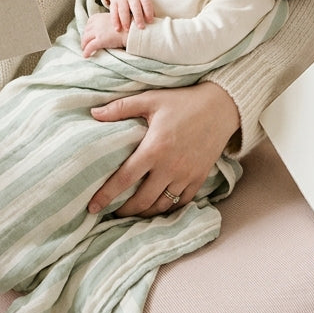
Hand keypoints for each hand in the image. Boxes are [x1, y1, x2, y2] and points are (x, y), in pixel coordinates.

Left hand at [81, 13, 127, 56]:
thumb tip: (103, 30)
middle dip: (85, 39)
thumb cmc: (126, 25)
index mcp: (98, 16)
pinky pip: (90, 47)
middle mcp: (96, 23)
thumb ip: (105, 22)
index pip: (88, 24)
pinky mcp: (100, 40)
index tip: (89, 36)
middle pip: (86, 32)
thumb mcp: (113, 19)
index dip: (87, 31)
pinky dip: (86, 52)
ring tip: (85, 50)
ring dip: (84, 45)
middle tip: (85, 44)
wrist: (131, 30)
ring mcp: (98, 32)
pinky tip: (86, 56)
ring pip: (85, 39)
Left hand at [86, 81, 238, 216]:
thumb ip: (121, 108)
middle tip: (111, 212)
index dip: (106, 196)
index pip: (124, 179)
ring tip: (132, 211)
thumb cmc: (183, 102)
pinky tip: (157, 206)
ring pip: (162, 205)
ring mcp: (186, 175)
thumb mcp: (150, 99)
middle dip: (124, 210)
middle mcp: (170, 167)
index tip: (92, 207)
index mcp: (154, 149)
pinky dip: (167, 208)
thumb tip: (94, 114)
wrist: (221, 107)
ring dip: (145, 212)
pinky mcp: (199, 178)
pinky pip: (181, 202)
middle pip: (142, 200)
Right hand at [106, 0, 153, 30]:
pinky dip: (115, 21)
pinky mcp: (113, 2)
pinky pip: (113, 12)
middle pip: (135, 6)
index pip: (146, 2)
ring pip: (123, 9)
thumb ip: (148, 9)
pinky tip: (117, 29)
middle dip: (138, 17)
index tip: (150, 21)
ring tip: (127, 29)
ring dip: (125, 20)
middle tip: (141, 27)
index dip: (148, 11)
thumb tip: (156, 23)